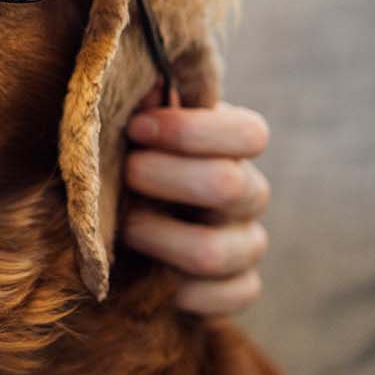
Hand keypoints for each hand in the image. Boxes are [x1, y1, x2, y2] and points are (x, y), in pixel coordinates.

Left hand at [121, 99, 271, 316]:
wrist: (130, 232)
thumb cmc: (130, 164)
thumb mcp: (134, 135)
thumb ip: (142, 109)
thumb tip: (145, 78)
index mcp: (231, 147)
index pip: (250, 134)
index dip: (192, 131)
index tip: (137, 128)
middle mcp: (249, 194)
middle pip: (228, 185)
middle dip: (165, 177)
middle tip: (126, 173)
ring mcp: (247, 244)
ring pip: (217, 251)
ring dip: (159, 237)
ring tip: (124, 226)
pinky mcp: (238, 289)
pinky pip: (229, 297)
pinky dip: (181, 290)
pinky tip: (151, 274)